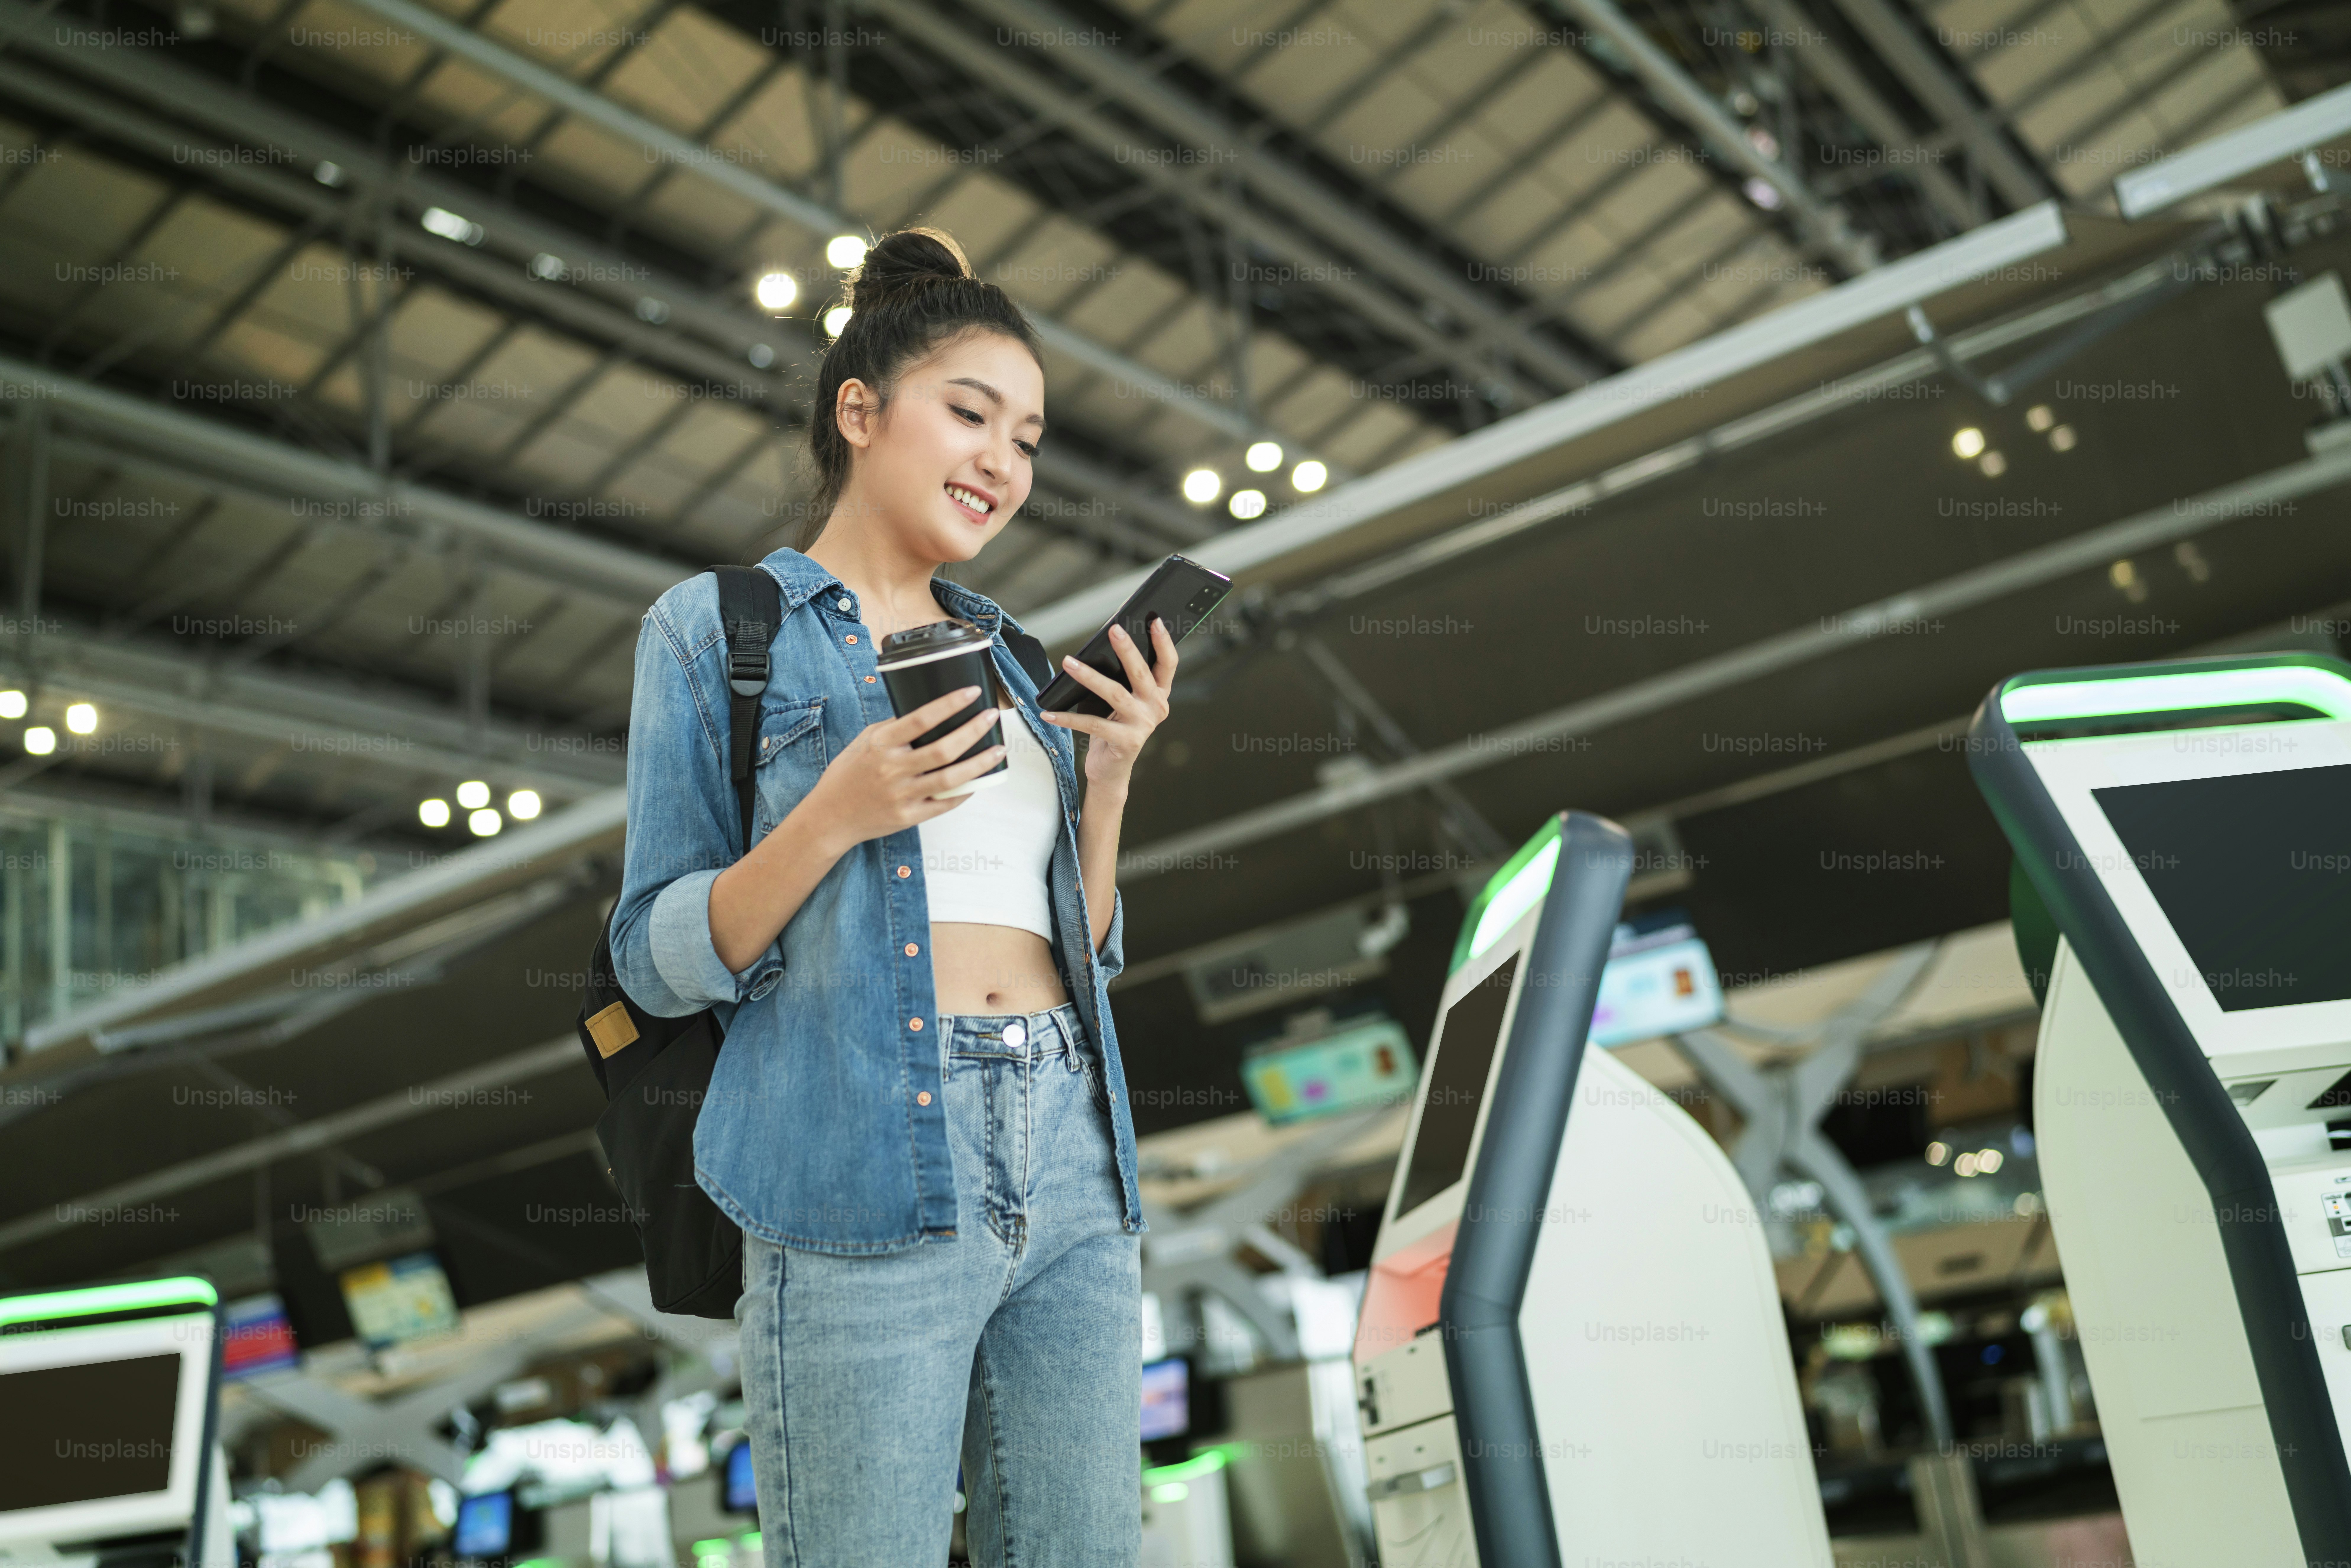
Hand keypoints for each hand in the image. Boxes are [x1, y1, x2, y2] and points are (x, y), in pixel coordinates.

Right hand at [799, 687, 1005, 848]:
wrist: (829, 817)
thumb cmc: (848, 774)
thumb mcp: (864, 741)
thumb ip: (893, 728)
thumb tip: (928, 711)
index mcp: (881, 744)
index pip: (921, 718)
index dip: (950, 704)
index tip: (972, 692)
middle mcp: (892, 769)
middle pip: (943, 749)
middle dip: (973, 730)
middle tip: (992, 717)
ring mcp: (902, 795)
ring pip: (951, 778)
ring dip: (980, 763)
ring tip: (999, 750)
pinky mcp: (908, 816)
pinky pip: (945, 803)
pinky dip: (965, 792)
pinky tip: (979, 781)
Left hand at [1040, 617, 1176, 790]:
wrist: (1112, 771)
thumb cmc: (1115, 730)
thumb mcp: (1123, 703)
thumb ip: (1123, 681)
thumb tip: (1100, 651)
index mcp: (1159, 695)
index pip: (1168, 664)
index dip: (1163, 641)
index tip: (1154, 620)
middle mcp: (1156, 708)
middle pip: (1142, 673)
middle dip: (1127, 649)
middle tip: (1113, 629)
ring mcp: (1143, 725)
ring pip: (1115, 693)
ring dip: (1089, 676)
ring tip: (1068, 662)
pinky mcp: (1126, 742)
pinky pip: (1092, 724)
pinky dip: (1068, 718)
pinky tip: (1050, 712)